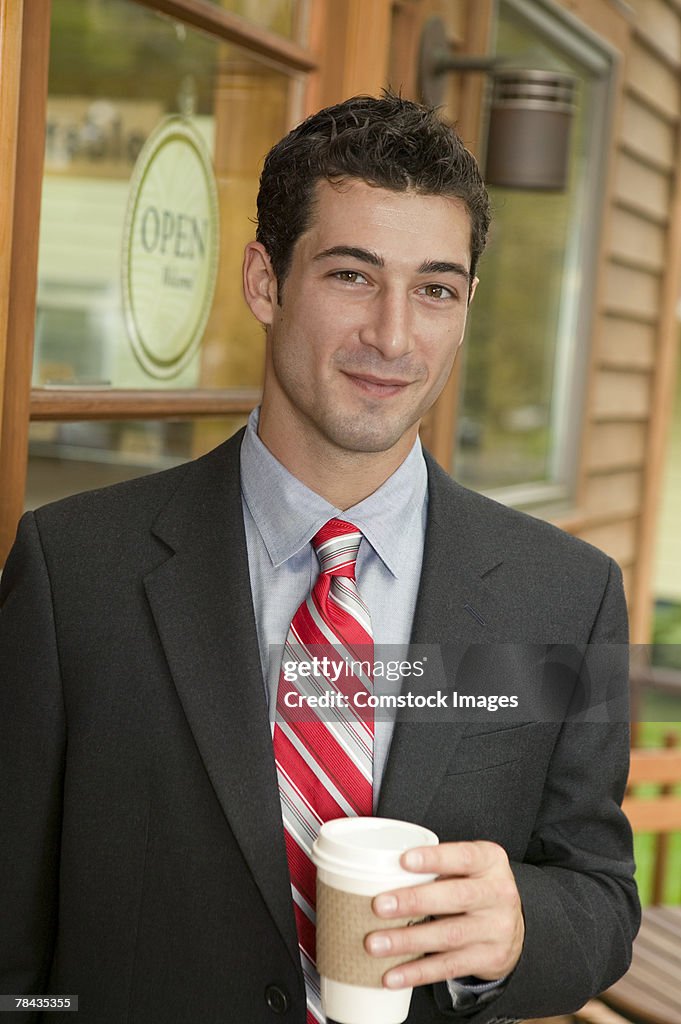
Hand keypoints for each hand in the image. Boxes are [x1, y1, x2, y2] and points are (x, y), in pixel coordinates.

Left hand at [365, 840, 523, 989]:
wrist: (512, 926)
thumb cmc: (476, 887)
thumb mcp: (468, 867)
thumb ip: (438, 866)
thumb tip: (384, 873)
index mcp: (490, 861)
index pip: (463, 856)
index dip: (434, 859)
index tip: (403, 861)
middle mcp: (498, 893)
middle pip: (455, 897)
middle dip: (414, 901)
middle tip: (380, 906)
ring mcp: (497, 929)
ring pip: (448, 936)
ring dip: (408, 941)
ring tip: (376, 943)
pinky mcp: (490, 959)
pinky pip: (449, 966)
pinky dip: (417, 972)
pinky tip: (393, 975)